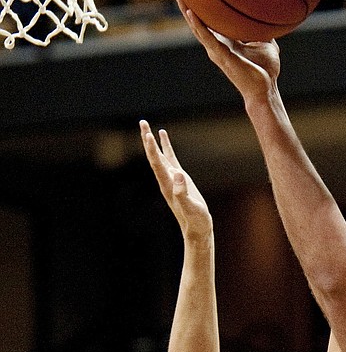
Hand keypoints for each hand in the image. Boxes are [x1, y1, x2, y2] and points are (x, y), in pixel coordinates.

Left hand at [140, 121, 211, 239]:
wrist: (197, 229)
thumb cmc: (195, 221)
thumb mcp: (191, 208)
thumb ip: (183, 193)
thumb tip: (178, 175)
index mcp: (168, 185)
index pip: (157, 164)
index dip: (153, 149)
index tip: (148, 135)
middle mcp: (166, 180)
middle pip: (153, 156)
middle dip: (147, 140)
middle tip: (142, 122)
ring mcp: (172, 178)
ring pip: (160, 155)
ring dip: (153, 141)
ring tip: (147, 126)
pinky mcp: (180, 178)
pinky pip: (170, 158)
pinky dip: (166, 147)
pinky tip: (163, 135)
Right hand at [176, 0, 280, 105]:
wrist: (265, 89)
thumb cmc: (266, 71)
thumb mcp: (266, 44)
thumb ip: (263, 31)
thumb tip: (268, 17)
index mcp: (226, 43)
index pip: (210, 25)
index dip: (202, 12)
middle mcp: (218, 47)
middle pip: (198, 25)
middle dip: (187, 8)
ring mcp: (217, 52)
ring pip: (197, 29)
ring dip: (187, 12)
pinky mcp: (221, 55)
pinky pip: (207, 37)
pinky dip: (198, 25)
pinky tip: (190, 13)